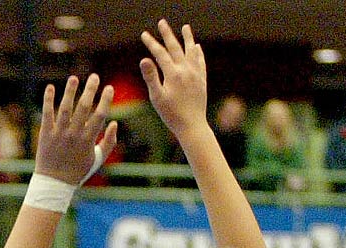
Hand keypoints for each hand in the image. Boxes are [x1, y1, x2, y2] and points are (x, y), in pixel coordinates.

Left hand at [35, 74, 116, 185]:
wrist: (55, 183)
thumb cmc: (78, 171)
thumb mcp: (97, 159)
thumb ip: (109, 142)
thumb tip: (115, 122)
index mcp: (88, 139)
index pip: (100, 115)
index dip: (106, 100)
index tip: (109, 88)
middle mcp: (74, 134)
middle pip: (84, 107)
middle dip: (91, 90)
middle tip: (95, 76)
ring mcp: (59, 133)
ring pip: (65, 108)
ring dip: (70, 91)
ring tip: (74, 78)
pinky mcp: (46, 133)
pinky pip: (47, 113)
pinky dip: (48, 100)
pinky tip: (50, 87)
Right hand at [139, 20, 207, 137]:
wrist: (192, 126)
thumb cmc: (171, 115)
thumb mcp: (157, 97)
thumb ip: (151, 76)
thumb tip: (144, 59)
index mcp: (173, 74)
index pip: (160, 53)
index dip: (151, 43)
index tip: (144, 34)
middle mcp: (186, 71)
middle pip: (175, 47)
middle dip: (167, 34)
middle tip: (161, 22)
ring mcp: (196, 75)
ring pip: (191, 51)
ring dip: (187, 38)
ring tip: (185, 27)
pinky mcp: (202, 81)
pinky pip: (200, 62)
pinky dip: (198, 53)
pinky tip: (197, 47)